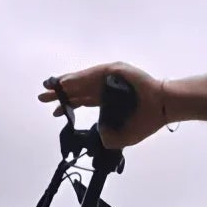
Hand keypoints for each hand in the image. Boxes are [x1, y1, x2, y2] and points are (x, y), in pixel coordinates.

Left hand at [39, 62, 168, 147]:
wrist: (163, 108)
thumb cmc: (148, 120)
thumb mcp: (124, 135)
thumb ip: (109, 137)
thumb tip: (99, 135)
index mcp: (108, 100)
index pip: (82, 101)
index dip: (68, 105)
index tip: (53, 111)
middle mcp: (106, 86)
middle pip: (78, 89)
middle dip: (60, 93)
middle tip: (42, 96)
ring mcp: (110, 77)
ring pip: (82, 80)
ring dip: (66, 84)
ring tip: (50, 89)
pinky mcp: (115, 70)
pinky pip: (92, 74)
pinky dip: (79, 78)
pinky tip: (66, 83)